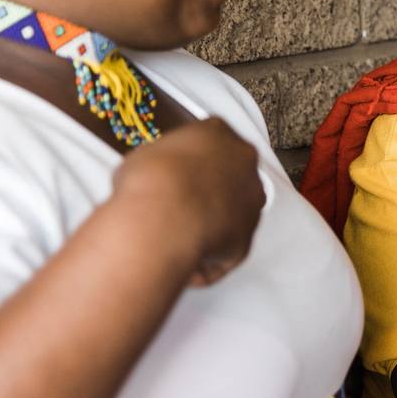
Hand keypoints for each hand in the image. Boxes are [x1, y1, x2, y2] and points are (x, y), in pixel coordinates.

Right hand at [111, 118, 263, 286]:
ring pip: (232, 215)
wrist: (161, 214)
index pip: (211, 144)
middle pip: (230, 177)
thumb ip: (164, 161)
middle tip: (178, 207)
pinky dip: (205, 262)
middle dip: (208, 193)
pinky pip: (224, 253)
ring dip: (210, 227)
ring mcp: (250, 201)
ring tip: (177, 239)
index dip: (191, 164)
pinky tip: (182, 265)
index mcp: (217, 132)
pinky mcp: (246, 238)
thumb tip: (156, 175)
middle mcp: (243, 163)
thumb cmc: (149, 180)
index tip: (176, 176)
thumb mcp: (145, 154)